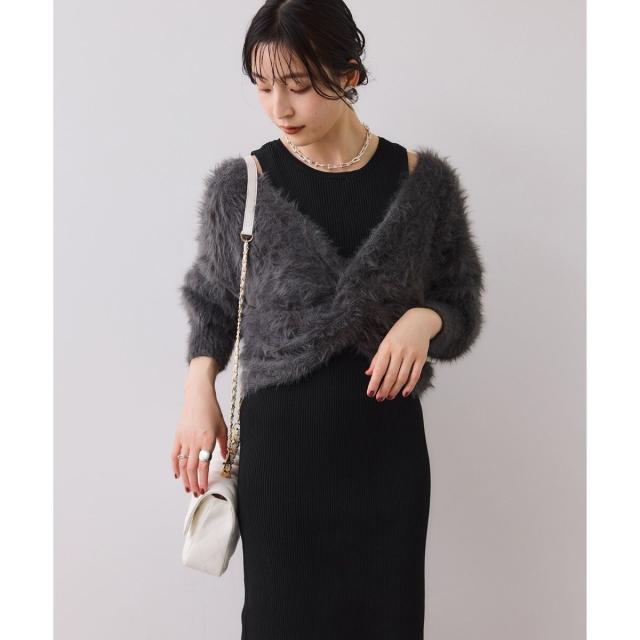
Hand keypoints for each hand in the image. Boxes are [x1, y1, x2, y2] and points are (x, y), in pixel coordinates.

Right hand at [170, 377, 228, 496]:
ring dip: (185, 478)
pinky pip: (174, 454)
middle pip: (191, 468)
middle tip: (196, 493)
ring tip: (188, 488)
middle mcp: (194, 441)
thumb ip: (224, 445)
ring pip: (182, 464)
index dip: (203, 479)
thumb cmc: (212, 411)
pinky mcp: (177, 436)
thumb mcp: (222, 428)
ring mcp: (184, 439)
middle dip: (194, 483)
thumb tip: (224, 458)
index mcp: (207, 440)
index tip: (204, 488)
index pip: (204, 465)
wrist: (198, 397)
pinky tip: (177, 475)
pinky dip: (174, 466)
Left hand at [364, 307, 441, 399]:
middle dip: (384, 389)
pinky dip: (410, 386)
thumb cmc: (399, 334)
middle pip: (391, 375)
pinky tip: (404, 393)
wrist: (419, 321)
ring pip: (402, 377)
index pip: (379, 368)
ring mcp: (411, 354)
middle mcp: (399, 350)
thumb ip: (377, 359)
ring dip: (395, 389)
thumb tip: (368, 373)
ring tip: (389, 396)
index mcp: (387, 346)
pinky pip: (415, 375)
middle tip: (380, 398)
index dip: (374, 382)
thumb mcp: (385, 342)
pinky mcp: (422, 357)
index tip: (370, 393)